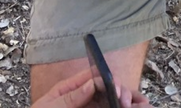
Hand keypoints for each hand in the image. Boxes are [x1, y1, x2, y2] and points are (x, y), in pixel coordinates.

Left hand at [30, 69, 150, 107]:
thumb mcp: (50, 106)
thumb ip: (70, 97)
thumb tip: (92, 83)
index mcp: (72, 87)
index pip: (93, 76)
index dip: (107, 80)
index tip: (115, 89)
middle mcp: (84, 95)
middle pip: (108, 87)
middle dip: (120, 90)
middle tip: (124, 101)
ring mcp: (91, 105)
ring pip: (112, 98)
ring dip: (125, 98)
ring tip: (131, 105)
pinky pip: (110, 107)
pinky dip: (120, 105)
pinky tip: (131, 106)